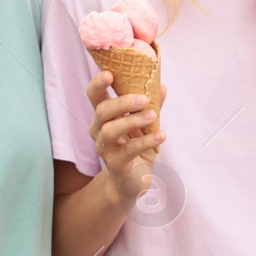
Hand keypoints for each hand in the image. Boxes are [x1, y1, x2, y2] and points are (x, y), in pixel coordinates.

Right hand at [86, 72, 166, 207]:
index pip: (94, 95)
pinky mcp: (116, 165)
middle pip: (101, 111)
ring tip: (152, 116)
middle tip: (143, 99)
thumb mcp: (146, 125)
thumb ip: (153, 105)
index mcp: (104, 116)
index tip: (108, 73)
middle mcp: (99, 130)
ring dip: (132, 121)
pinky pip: (128, 151)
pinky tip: (161, 136)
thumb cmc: (137, 146)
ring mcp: (106, 148)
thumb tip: (161, 85)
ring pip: (110, 131)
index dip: (97, 84)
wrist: (135, 182)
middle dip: (121, 102)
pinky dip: (145, 142)